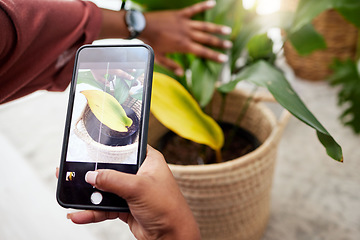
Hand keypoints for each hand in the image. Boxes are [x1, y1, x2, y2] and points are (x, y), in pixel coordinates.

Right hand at [64, 146, 200, 239]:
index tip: (89, 147)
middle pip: (111, 169)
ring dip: (89, 196)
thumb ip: (113, 179)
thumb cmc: (167, 207)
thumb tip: (91, 175)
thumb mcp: (138, 188)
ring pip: (105, 189)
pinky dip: (93, 211)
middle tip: (73, 172)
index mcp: (148, 160)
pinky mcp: (126, 206)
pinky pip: (105, 206)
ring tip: (71, 198)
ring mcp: (132, 191)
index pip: (125, 148)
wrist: (171, 236)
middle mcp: (139, 173)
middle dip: (92, 174)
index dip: (108, 147)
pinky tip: (80, 214)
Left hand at [140, 1, 231, 75]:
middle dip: (219, 43)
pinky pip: (194, 10)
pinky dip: (203, 6)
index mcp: (184, 46)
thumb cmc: (151, 44)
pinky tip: (212, 3)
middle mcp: (187, 34)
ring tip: (227, 30)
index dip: (214, 56)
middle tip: (230, 45)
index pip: (203, 52)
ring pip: (204, 26)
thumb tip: (182, 73)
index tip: (224, 59)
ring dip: (216, 28)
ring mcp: (185, 23)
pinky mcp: (180, 14)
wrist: (142, 27)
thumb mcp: (160, 58)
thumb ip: (172, 66)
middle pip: (207, 39)